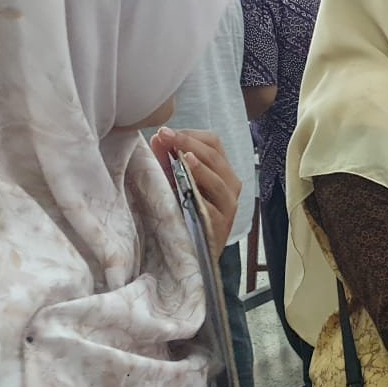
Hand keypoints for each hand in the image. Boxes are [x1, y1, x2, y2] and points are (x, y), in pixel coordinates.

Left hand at [150, 127, 240, 259]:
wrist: (192, 255)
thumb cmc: (184, 215)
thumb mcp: (175, 183)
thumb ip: (167, 161)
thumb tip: (157, 137)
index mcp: (220, 171)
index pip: (213, 143)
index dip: (190, 134)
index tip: (165, 131)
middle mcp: (229, 185)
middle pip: (215, 156)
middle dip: (188, 142)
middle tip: (165, 135)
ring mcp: (228, 205)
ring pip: (219, 178)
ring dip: (200, 165)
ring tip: (184, 155)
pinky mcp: (222, 224)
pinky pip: (214, 205)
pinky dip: (203, 191)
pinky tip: (191, 181)